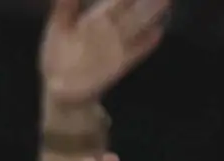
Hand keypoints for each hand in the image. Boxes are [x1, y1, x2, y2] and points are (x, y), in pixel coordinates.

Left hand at [40, 0, 167, 109]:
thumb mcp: (57, 30)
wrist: (59, 88)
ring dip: (151, 15)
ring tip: (166, 2)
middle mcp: (112, 29)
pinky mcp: (119, 65)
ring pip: (137, 27)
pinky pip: (135, 52)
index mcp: (98, 18)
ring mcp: (117, 46)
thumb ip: (64, 9)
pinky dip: (146, 44)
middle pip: (134, 10)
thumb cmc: (57, 55)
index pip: (119, 0)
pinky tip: (158, 33)